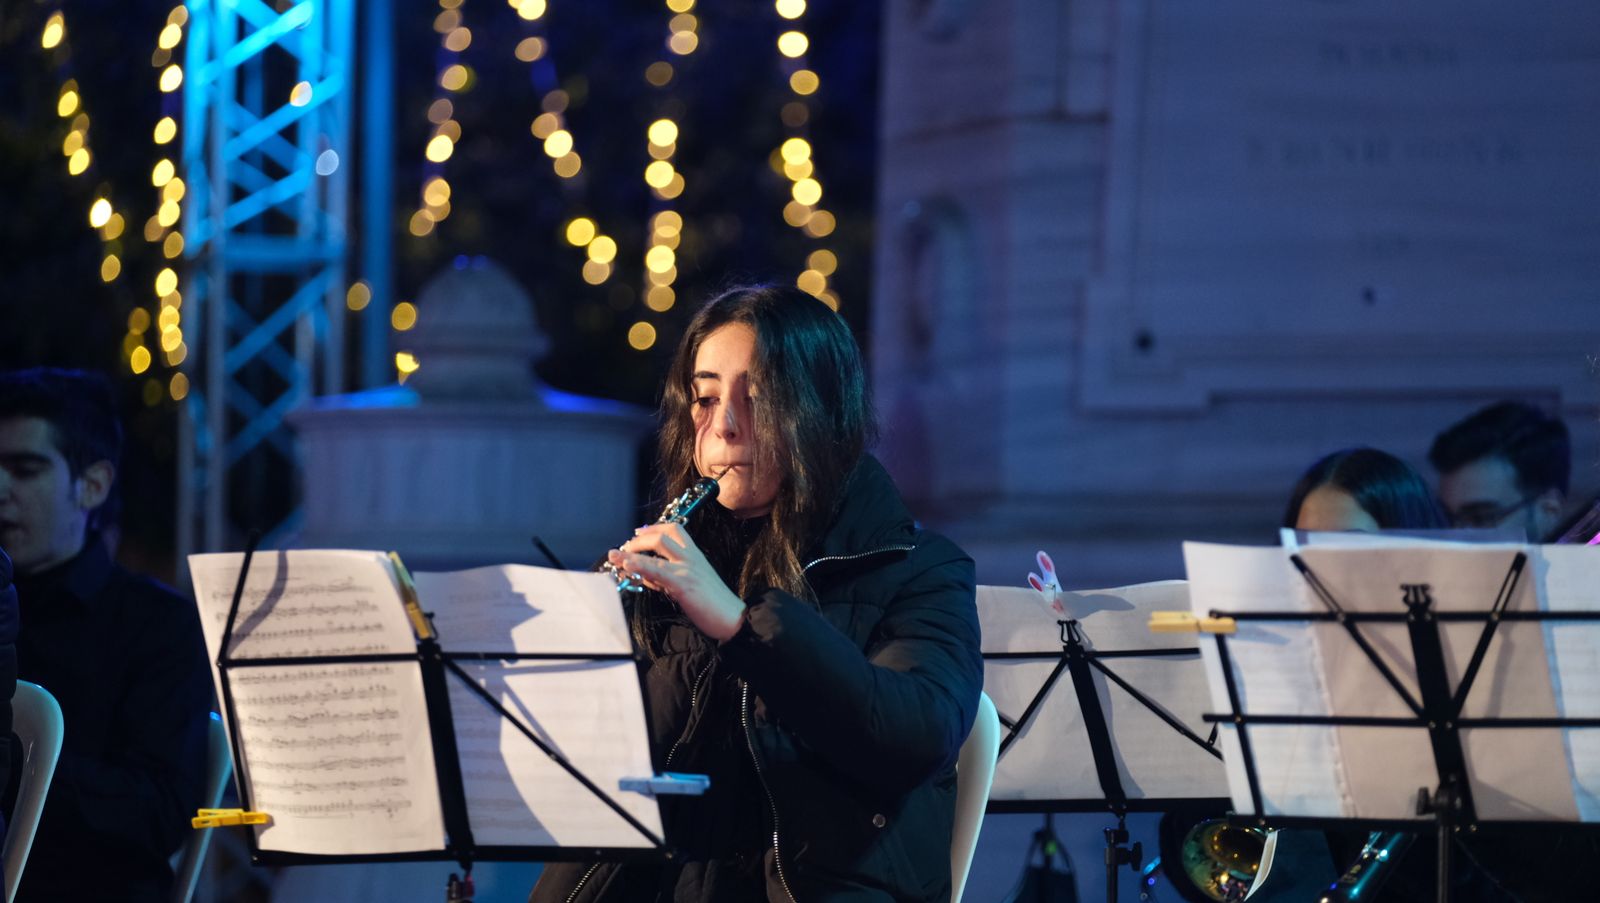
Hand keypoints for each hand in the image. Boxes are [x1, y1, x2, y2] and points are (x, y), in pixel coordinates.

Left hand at [609, 523, 746, 641]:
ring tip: (614, 555)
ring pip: (657, 547)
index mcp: (696, 556)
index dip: (654, 528)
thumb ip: (669, 578)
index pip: (675, 530)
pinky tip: (627, 565)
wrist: (733, 619)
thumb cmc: (714, 606)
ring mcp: (687, 569)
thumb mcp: (690, 586)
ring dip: (632, 550)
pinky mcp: (683, 584)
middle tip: (623, 549)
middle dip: (638, 540)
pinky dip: (640, 565)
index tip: (638, 532)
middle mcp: (691, 557)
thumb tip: (646, 576)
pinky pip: (658, 570)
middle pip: (662, 535)